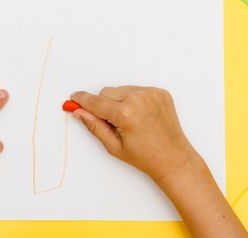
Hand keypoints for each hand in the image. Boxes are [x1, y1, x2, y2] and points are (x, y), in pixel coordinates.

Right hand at [71, 86, 195, 184]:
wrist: (174, 158)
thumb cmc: (145, 156)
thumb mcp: (113, 145)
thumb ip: (93, 126)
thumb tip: (78, 112)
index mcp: (125, 113)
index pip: (95, 102)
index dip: (82, 100)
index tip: (74, 97)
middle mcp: (139, 99)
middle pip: (106, 92)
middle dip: (104, 105)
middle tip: (112, 123)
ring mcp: (151, 94)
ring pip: (121, 89)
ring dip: (119, 101)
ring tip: (130, 120)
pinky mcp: (160, 92)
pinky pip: (136, 89)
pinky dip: (134, 99)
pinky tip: (140, 115)